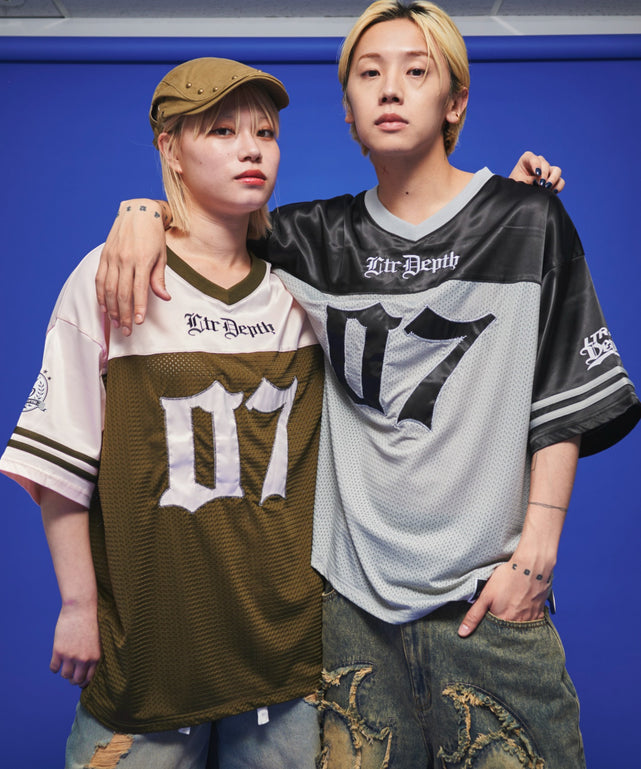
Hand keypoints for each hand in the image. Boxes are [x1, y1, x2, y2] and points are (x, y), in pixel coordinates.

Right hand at [50, 601, 100, 687]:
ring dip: (64, 672)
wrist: (80, 610)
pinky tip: (57, 661)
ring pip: (65, 675)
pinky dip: (54, 667)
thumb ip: (91, 656)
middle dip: (73, 680)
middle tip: (71, 675)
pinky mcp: (59, 651)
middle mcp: (84, 659)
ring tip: (65, 665)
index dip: (83, 682)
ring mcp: (70, 656)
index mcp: (95, 657)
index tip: (79, 681)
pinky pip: (54, 668)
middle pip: (76, 680)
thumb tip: (84, 671)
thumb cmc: (89, 624)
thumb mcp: (96, 642)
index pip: (88, 678)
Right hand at [96, 199, 169, 335]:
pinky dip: (100, 295)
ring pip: (108, 289)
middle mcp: (124, 260)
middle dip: (123, 314)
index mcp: (141, 260)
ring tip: (115, 323)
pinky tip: (104, 308)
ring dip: (111, 309)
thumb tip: (165, 298)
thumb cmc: (154, 237)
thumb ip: (159, 278)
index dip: (138, 308)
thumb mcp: (162, 256)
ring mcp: (112, 258)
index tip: (138, 323)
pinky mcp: (104, 256)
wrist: (138, 212)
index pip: (138, 290)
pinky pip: (99, 279)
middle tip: (126, 330)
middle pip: (122, 293)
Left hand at [458, 559, 550, 636]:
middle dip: (502, 628)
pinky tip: (522, 611)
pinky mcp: (539, 612)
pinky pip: (532, 623)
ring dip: (514, 624)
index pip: (494, 635)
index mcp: (504, 622)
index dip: (489, 632)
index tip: (486, 628)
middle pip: (508, 633)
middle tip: (499, 614)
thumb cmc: (507, 579)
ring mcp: (531, 619)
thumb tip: (462, 633)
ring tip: (510, 612)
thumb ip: (474, 615)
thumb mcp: (485, 596)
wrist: (531, 567)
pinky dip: (526, 619)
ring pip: (520, 628)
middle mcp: (519, 624)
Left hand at [509, 151, 564, 192]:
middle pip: (546, 164)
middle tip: (540, 184)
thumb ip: (528, 180)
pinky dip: (558, 186)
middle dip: (544, 174)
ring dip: (553, 179)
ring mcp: (547, 171)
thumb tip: (539, 181)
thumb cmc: (516, 185)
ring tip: (547, 188)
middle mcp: (539, 163)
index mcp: (527, 160)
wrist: (518, 195)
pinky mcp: (553, 180)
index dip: (536, 164)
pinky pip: (560, 181)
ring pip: (557, 171)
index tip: (537, 173)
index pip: (533, 158)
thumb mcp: (518, 182)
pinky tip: (553, 192)